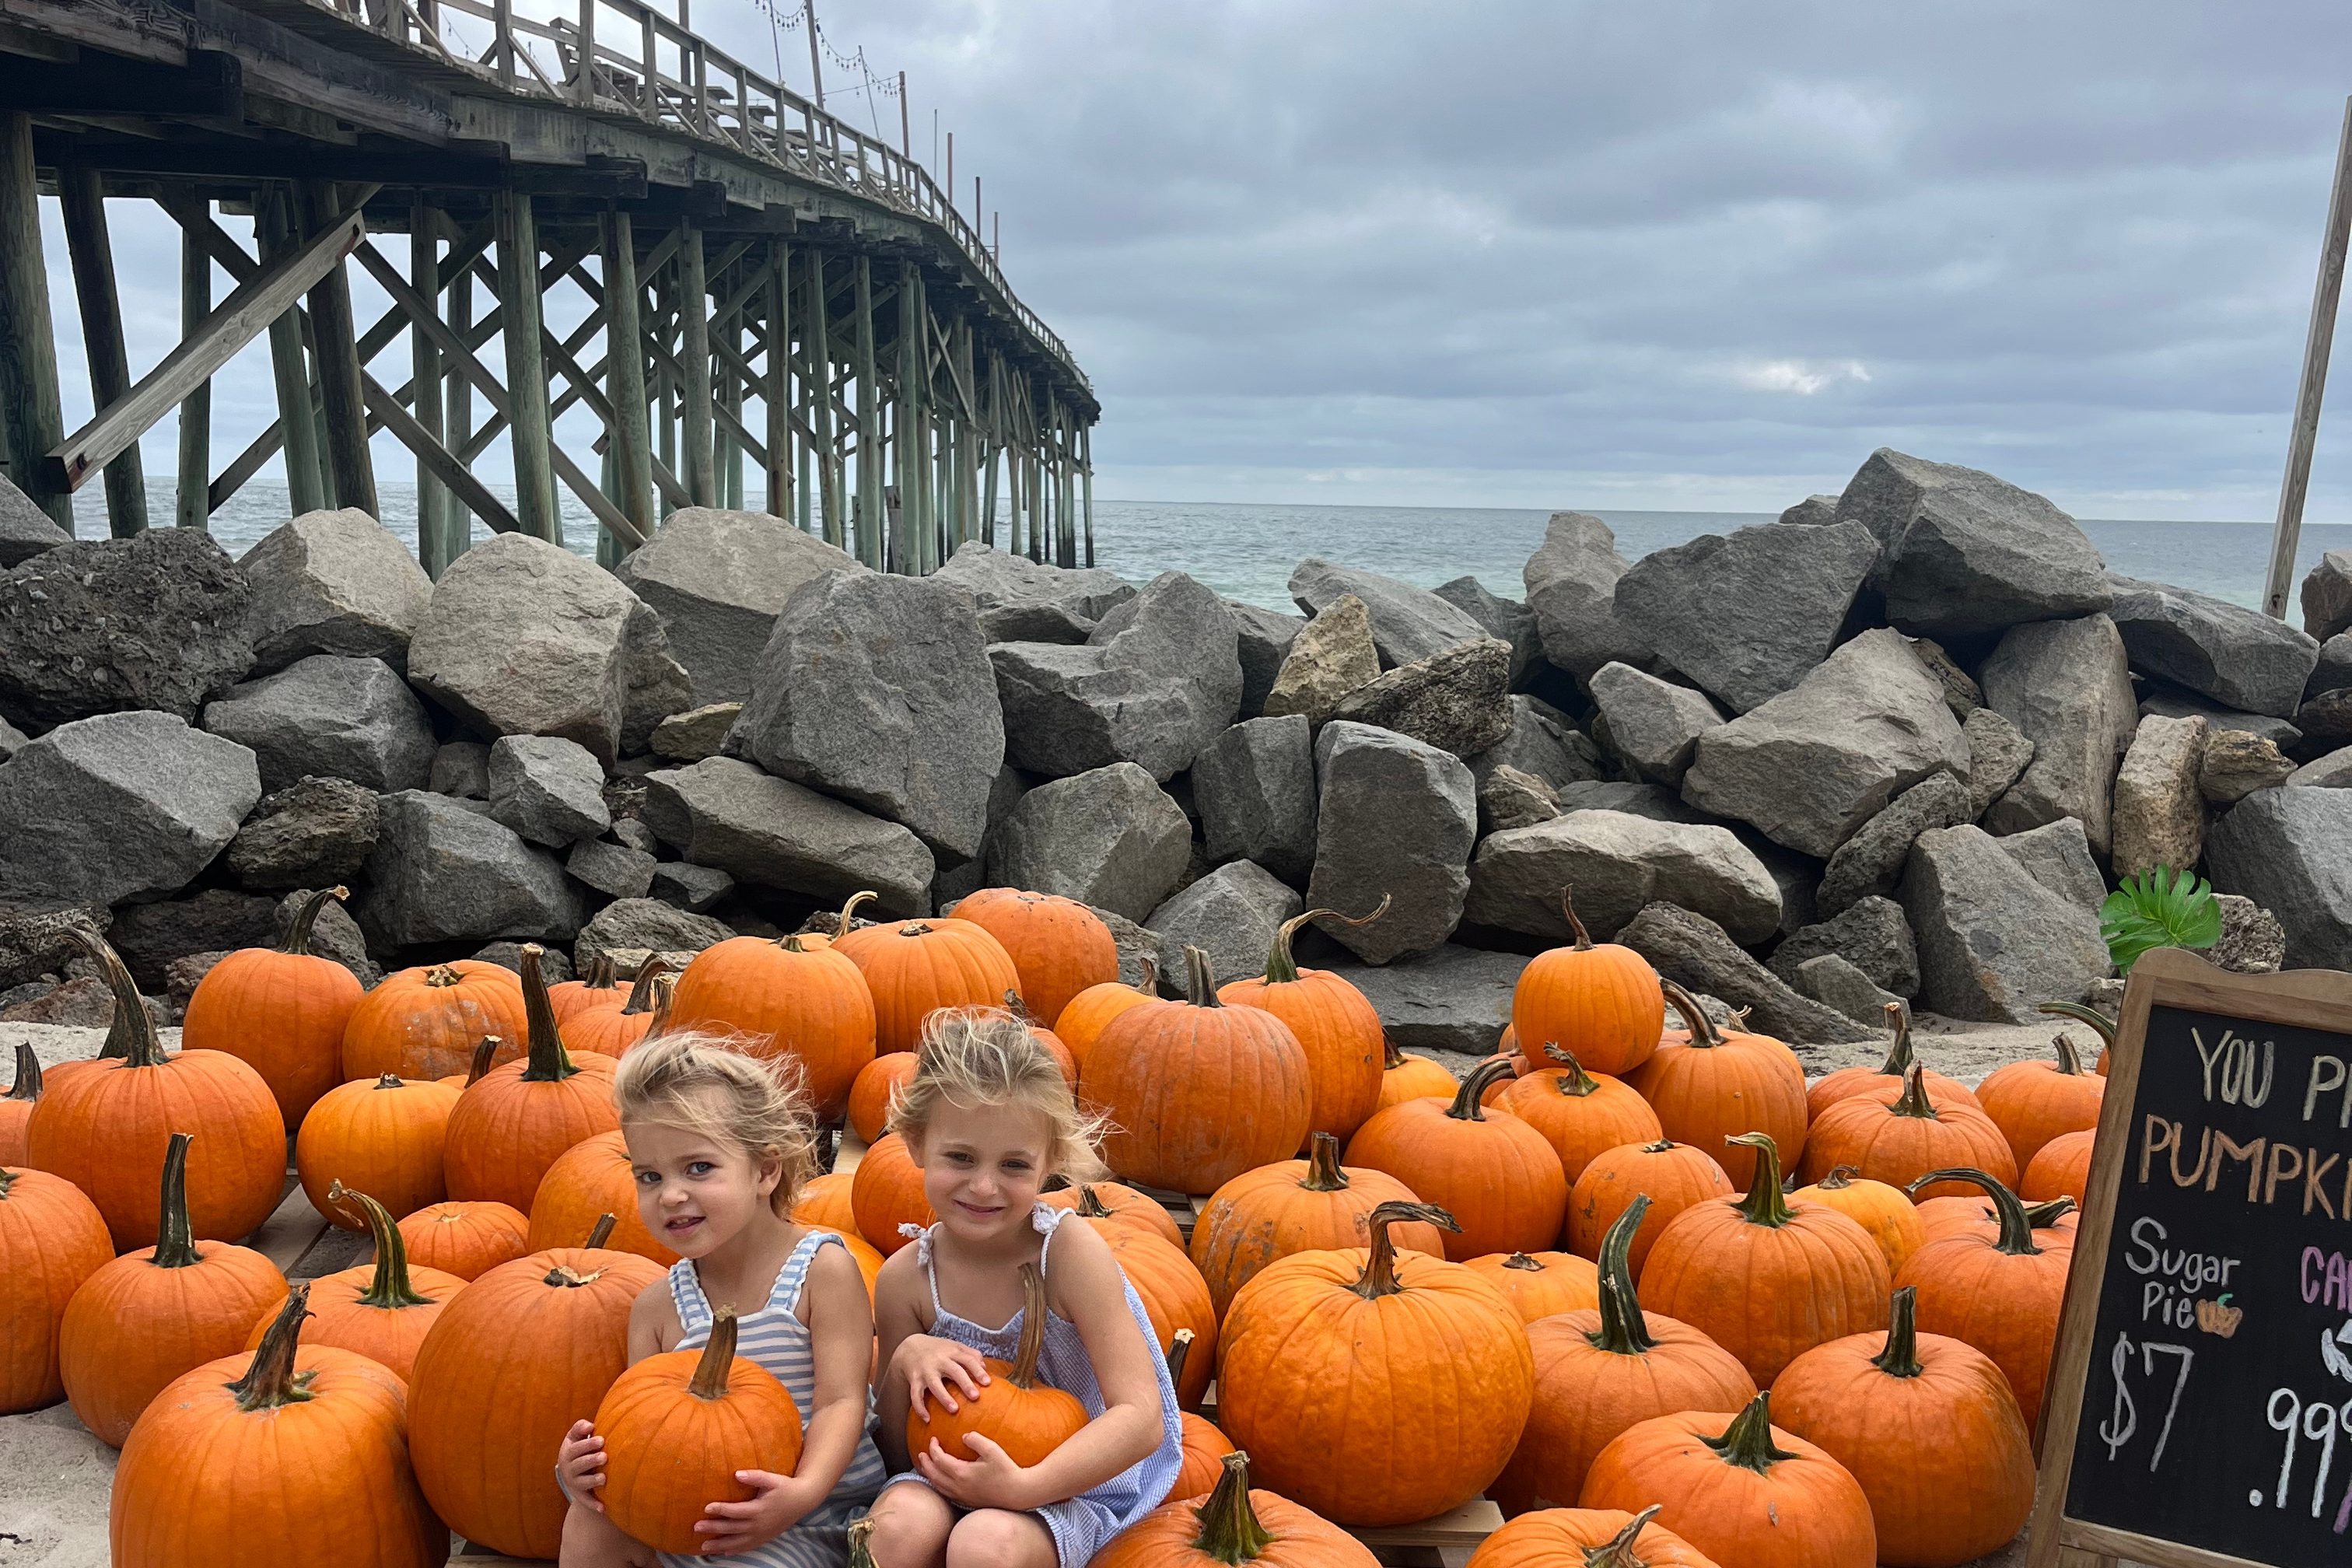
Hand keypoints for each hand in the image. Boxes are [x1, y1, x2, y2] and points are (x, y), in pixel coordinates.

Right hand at [556, 1419, 605, 1511]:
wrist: (573, 1471)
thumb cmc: (580, 1447)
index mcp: (567, 1453)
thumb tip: (589, 1425)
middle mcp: (568, 1469)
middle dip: (591, 1461)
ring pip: (582, 1483)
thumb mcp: (575, 1436)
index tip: (602, 1440)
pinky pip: (586, 1501)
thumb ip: (580, 1428)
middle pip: (579, 1465)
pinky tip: (603, 1508)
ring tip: (604, 1478)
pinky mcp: (580, 1495)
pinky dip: (593, 1505)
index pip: (576, 1449)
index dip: (588, 1444)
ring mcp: (574, 1483)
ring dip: (592, 1481)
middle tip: (604, 1457)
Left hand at [695, 1468, 822, 1554]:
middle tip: (696, 1527)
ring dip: (719, 1545)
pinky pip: (746, 1548)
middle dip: (713, 1528)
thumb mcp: (772, 1479)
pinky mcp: (763, 1539)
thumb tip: (737, 1474)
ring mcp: (760, 1534)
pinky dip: (733, 1551)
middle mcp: (758, 1525)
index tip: (706, 1508)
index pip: (735, 1511)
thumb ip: (755, 1476)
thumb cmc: (786, 1487)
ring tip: (703, 1546)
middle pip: (731, 1529)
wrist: (803, 1501)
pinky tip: (723, 1553)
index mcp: (759, 1509)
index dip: (720, 1509)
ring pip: (736, 1543)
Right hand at [896, 1334, 990, 1423]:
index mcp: (952, 1351)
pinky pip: (915, 1395)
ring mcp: (926, 1370)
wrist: (909, 1347)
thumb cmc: (938, 1349)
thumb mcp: (954, 1346)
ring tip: (954, 1409)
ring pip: (934, 1384)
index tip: (988, 1383)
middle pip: (954, 1371)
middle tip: (975, 1396)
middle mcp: (939, 1360)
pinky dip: (920, 1407)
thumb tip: (984, 1367)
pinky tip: (927, 1419)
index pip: (968, 1359)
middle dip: (965, 1383)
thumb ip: (970, 1354)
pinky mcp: (914, 1380)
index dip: (978, 1371)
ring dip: (944, 1397)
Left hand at [915, 1431, 1039, 1511]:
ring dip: (929, 1475)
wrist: (1017, 1493)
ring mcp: (962, 1496)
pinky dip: (939, 1485)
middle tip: (921, 1453)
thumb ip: (976, 1440)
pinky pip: (946, 1493)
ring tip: (926, 1467)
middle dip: (925, 1463)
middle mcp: (958, 1487)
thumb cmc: (1007, 1470)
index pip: (939, 1460)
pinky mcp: (967, 1502)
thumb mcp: (992, 1450)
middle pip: (933, 1475)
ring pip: (938, 1486)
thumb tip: (964, 1436)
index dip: (933, 1448)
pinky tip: (942, 1480)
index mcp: (961, 1473)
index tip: (933, 1438)